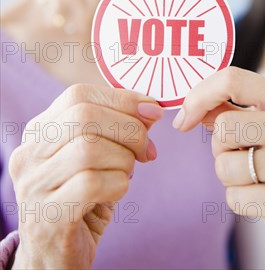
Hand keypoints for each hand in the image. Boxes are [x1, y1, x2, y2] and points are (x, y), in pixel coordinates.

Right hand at [9, 83, 162, 269]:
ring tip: (127, 174)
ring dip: (124, 160)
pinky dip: (118, 184)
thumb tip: (149, 109)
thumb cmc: (82, 200)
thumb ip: (116, 129)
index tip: (152, 112)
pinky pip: (92, 184)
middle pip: (84, 115)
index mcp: (39, 131)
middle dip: (128, 128)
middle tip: (147, 150)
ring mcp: (34, 185)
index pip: (79, 95)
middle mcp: (29, 153)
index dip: (122, 99)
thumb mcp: (97, 157)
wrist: (55, 258)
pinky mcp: (48, 216)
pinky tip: (118, 191)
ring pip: (89, 148)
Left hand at [172, 67, 264, 247]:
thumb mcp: (263, 120)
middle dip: (220, 146)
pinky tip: (264, 197)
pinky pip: (234, 198)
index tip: (185, 120)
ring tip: (256, 176)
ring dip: (229, 176)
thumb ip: (227, 107)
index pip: (232, 80)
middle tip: (241, 154)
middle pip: (224, 127)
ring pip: (224, 166)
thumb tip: (188, 106)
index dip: (198, 97)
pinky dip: (239, 200)